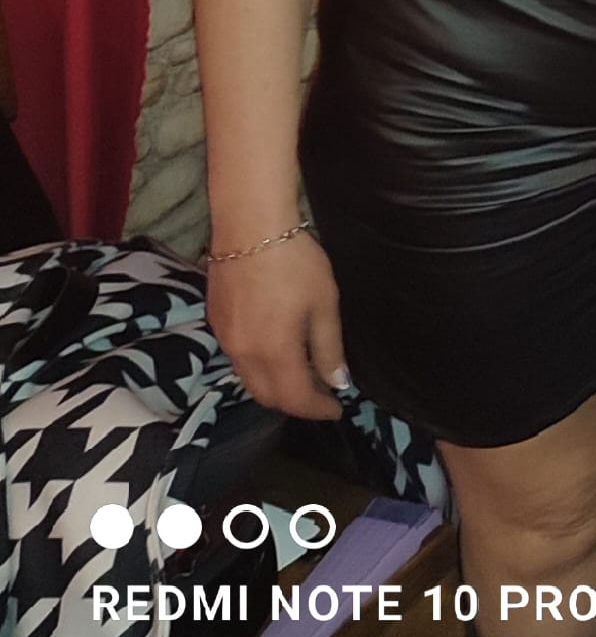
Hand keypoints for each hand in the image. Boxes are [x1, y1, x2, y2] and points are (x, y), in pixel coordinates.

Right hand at [206, 232, 348, 419]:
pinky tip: (276, 354)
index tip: (337, 408)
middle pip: (267, 397)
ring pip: (249, 381)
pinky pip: (238, 361)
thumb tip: (338, 382)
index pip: (294, 399)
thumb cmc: (295, 262)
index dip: (318, 409)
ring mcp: (225, 340)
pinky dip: (259, 369)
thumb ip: (329, 347)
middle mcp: (243, 355)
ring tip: (302, 377)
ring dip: (275, 388)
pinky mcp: (216, 324)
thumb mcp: (324, 303)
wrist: (250, 227)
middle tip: (321, 396)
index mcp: (273, 352)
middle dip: (295, 404)